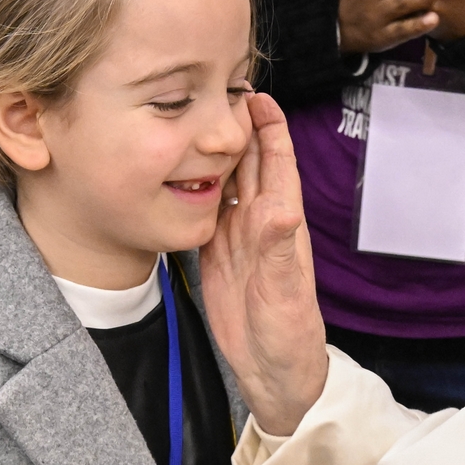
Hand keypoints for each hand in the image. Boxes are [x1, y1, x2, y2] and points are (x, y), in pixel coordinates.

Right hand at [200, 93, 327, 436]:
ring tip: (187, 118)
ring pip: (223, 182)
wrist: (274, 375)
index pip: (277, 161)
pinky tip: (174, 170)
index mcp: (281, 223)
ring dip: (210, 151)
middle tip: (212, 89)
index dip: (269, 126)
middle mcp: (260, 224)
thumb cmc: (289, 337)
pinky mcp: (216, 256)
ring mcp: (236, 238)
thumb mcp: (283, 293)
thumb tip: (279, 206)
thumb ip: (278, 250)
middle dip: (234, 125)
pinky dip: (191, 186)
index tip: (253, 91)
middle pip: (247, 162)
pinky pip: (204, 211)